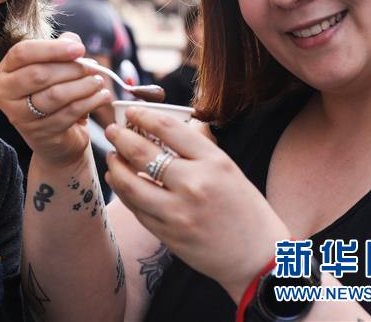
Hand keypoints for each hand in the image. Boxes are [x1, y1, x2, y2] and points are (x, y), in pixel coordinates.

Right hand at [0, 33, 112, 166]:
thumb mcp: (53, 67)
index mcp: (6, 72)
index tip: (79, 49)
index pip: (22, 53)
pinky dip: (89, 102)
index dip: (52, 48)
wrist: (55, 137)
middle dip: (71, 69)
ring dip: (83, 86)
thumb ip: (60, 48)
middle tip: (93, 67)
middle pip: (39, 74)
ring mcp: (20, 117)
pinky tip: (101, 96)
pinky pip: (68, 113)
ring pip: (55, 95)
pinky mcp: (40, 134)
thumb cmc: (52, 93)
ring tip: (98, 81)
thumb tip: (73, 43)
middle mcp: (5, 94)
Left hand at [105, 106, 289, 301]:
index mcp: (214, 162)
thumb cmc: (244, 209)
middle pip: (143, 153)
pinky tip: (119, 181)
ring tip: (112, 156)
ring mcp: (178, 212)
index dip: (144, 116)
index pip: (168, 129)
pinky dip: (123, 191)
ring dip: (115, 166)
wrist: (258, 258)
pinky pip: (136, 207)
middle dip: (121, 137)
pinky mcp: (167, 234)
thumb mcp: (229, 169)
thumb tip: (165, 124)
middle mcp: (195, 184)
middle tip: (111, 130)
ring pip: (130, 183)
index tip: (132, 112)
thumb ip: (198, 148)